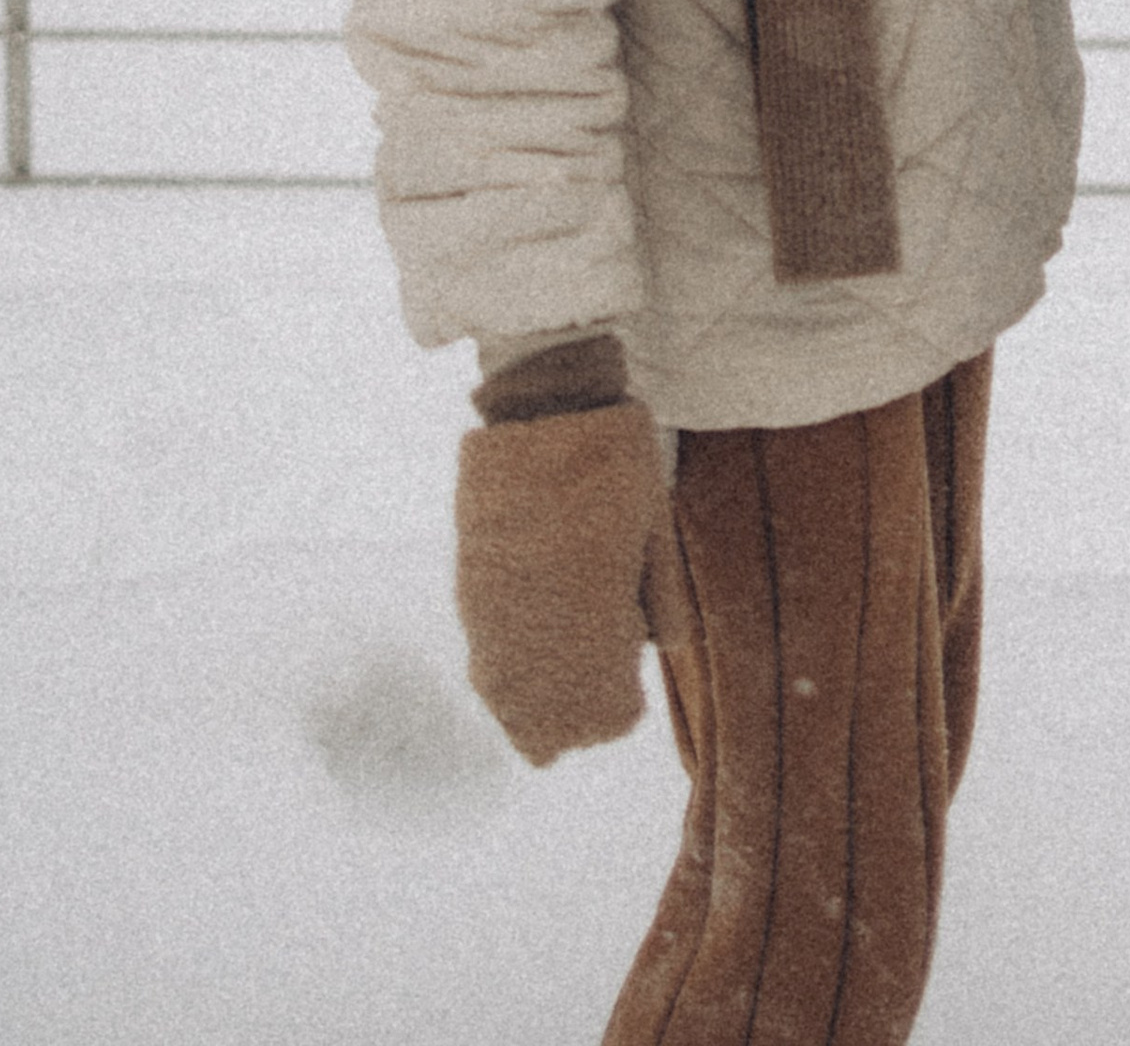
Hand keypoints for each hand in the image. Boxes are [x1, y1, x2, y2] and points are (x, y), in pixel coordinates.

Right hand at [454, 399, 666, 765]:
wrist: (542, 404)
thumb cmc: (614, 458)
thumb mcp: (657, 524)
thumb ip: (660, 596)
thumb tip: (655, 649)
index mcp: (594, 612)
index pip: (602, 713)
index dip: (619, 714)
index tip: (630, 695)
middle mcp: (538, 625)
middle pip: (549, 724)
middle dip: (576, 721)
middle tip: (598, 691)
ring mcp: (494, 612)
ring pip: (507, 700)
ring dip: (534, 706)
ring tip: (559, 687)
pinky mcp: (469, 589)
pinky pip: (483, 661)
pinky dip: (505, 675)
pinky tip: (523, 663)